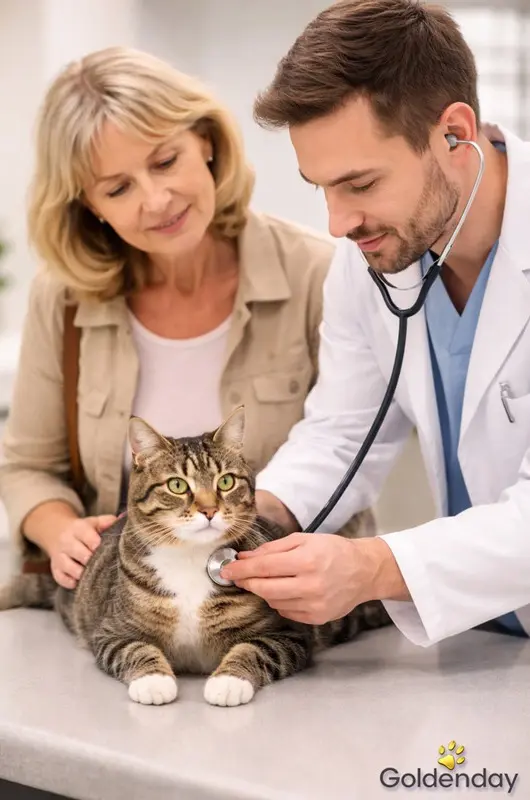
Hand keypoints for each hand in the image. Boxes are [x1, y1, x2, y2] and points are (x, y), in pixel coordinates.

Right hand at [49, 515, 115, 588]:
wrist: (58, 532)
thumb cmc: (84, 530)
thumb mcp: (94, 522)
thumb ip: (108, 521)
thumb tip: (123, 519)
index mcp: (78, 528)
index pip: (86, 535)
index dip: (96, 543)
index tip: (104, 549)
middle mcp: (66, 542)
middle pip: (79, 553)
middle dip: (92, 560)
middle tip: (103, 564)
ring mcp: (59, 557)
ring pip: (69, 568)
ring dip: (83, 573)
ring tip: (94, 573)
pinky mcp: (55, 569)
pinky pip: (62, 579)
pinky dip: (72, 583)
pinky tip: (82, 580)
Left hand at [220, 532, 407, 623]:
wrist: (364, 571)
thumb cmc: (332, 550)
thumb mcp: (303, 540)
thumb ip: (271, 549)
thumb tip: (244, 558)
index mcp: (307, 560)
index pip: (264, 567)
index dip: (241, 569)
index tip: (226, 569)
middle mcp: (311, 585)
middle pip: (264, 588)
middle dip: (247, 582)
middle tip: (238, 577)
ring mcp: (315, 605)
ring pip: (273, 601)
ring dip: (264, 591)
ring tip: (270, 579)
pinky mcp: (317, 618)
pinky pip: (286, 612)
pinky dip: (280, 601)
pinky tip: (287, 590)